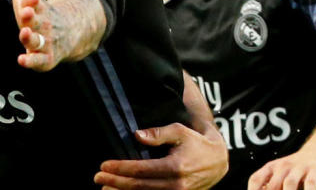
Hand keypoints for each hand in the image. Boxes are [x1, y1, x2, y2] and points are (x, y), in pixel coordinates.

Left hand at [3, 0, 57, 70]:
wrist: (64, 33)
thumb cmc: (36, 8)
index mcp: (38, 6)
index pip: (35, 2)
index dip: (31, 0)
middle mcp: (44, 24)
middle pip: (40, 20)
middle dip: (33, 16)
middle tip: (27, 10)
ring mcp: (46, 42)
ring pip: (40, 41)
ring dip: (32, 38)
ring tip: (24, 34)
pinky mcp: (45, 58)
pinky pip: (40, 62)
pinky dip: (32, 62)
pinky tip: (21, 60)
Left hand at [94, 122, 227, 189]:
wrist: (217, 162)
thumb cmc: (195, 143)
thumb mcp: (179, 131)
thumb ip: (158, 133)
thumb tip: (137, 135)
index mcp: (176, 166)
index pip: (141, 170)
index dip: (121, 168)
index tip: (104, 166)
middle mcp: (177, 185)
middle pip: (139, 186)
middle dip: (116, 183)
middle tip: (97, 177)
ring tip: (105, 189)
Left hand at [247, 147, 315, 189]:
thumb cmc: (295, 168)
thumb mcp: (280, 173)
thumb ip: (270, 184)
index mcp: (271, 168)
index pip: (256, 179)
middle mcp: (283, 167)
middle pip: (273, 185)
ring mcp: (299, 168)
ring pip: (289, 183)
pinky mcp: (315, 171)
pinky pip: (310, 183)